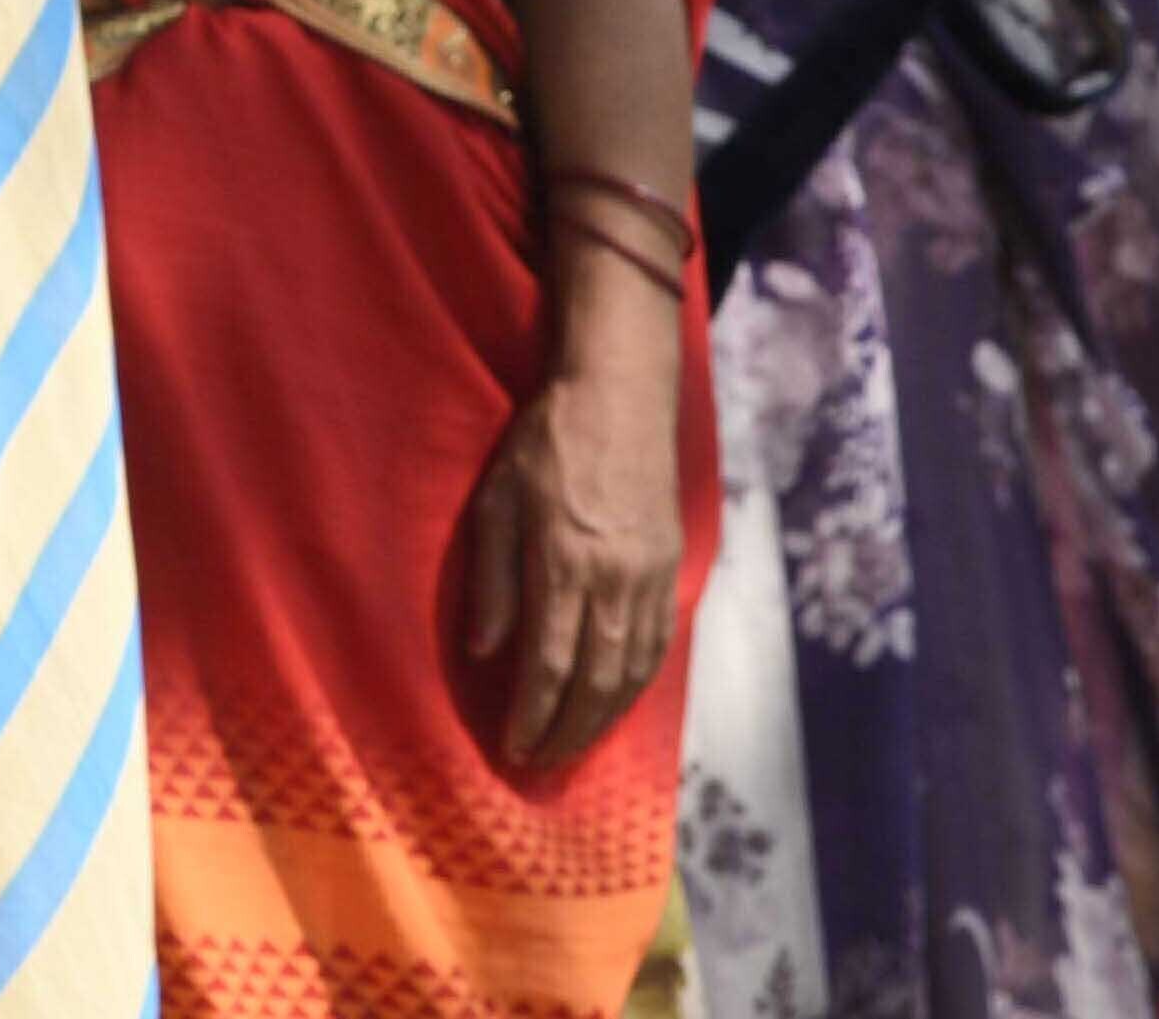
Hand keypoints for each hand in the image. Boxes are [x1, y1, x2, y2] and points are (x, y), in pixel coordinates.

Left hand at [457, 348, 684, 770]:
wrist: (619, 395)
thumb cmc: (544, 442)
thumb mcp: (496, 499)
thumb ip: (492, 579)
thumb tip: (486, 652)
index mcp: (564, 561)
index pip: (549, 662)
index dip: (532, 713)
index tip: (512, 746)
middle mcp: (615, 579)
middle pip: (595, 680)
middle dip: (567, 732)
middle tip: (540, 764)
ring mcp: (651, 577)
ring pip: (633, 672)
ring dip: (603, 720)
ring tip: (573, 748)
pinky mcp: (673, 569)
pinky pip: (658, 645)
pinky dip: (636, 686)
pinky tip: (615, 704)